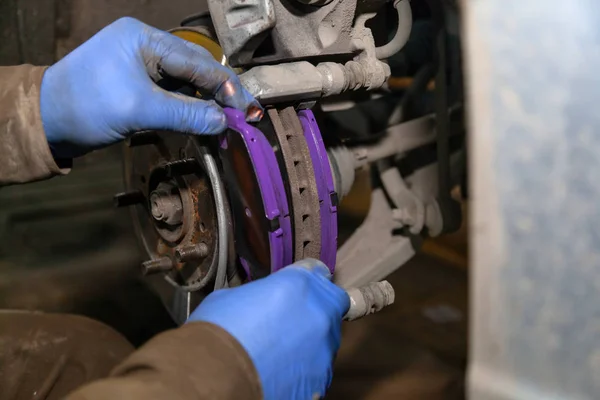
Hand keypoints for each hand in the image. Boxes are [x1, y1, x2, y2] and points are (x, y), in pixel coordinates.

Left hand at [40, 17, 259, 157]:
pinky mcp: (139, 82)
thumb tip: (224, 123)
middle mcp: (147, 45)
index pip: (197, 62)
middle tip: (247, 116)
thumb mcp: (139, 110)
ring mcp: (143, 63)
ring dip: (208, 102)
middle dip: (223, 93)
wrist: (47, 120)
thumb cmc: (87, 107)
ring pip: (188, 81)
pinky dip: (191, 107)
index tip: (248, 111)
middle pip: (196, 68)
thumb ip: (185, 114)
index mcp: (144, 39)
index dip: (226, 87)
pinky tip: (207, 119)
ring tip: (230, 122)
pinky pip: (174, 92)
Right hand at [188, 259, 349, 399]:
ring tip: (282, 351)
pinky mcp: (322, 379)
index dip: (306, 279)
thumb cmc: (218, 331)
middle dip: (315, 310)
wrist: (216, 377)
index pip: (317, 271)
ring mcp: (324, 348)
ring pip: (327, 339)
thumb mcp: (233, 296)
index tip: (298, 288)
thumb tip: (261, 299)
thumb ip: (261, 293)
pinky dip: (305, 368)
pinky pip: (318, 368)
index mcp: (300, 284)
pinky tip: (281, 370)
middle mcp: (320, 313)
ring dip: (311, 340)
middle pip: (332, 304)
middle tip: (291, 321)